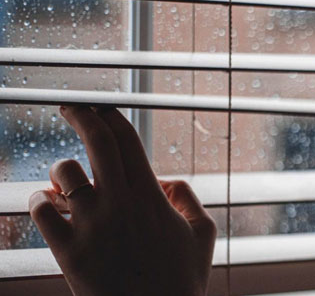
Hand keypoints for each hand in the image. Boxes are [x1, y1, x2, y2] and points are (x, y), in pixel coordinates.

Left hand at [27, 106, 215, 295]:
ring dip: (62, 170)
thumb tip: (164, 179)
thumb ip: (188, 197)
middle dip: (80, 116)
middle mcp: (120, 204)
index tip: (101, 108)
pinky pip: (39, 210)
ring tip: (65, 180)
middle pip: (96, 142)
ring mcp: (91, 226)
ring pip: (63, 173)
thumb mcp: (203, 234)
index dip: (111, 116)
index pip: (127, 139)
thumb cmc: (181, 281)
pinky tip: (48, 205)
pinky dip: (40, 201)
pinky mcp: (67, 250)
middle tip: (71, 108)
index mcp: (152, 197)